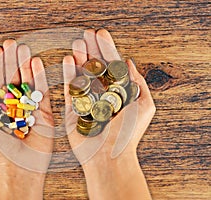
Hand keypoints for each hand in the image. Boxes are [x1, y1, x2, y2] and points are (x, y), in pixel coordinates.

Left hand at [0, 40, 53, 198]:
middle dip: (13, 61)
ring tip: (24, 49)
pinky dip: (40, 77)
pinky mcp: (44, 114)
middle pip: (14, 78)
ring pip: (28, 82)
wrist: (18, 169)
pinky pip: (42, 92)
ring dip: (26, 65)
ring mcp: (30, 109)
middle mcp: (14, 107)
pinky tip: (37, 63)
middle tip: (13, 44)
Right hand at [63, 29, 155, 199]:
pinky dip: (68, 74)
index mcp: (119, 93)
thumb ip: (139, 83)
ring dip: (79, 58)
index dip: (107, 48)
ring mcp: (87, 101)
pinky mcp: (73, 110)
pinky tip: (67, 60)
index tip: (100, 33)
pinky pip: (69, 89)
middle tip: (85, 35)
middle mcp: (102, 95)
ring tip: (76, 43)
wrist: (109, 158)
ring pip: (82, 75)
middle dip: (91, 50)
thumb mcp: (144, 105)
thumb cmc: (128, 134)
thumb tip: (130, 62)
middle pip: (95, 67)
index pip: (112, 66)